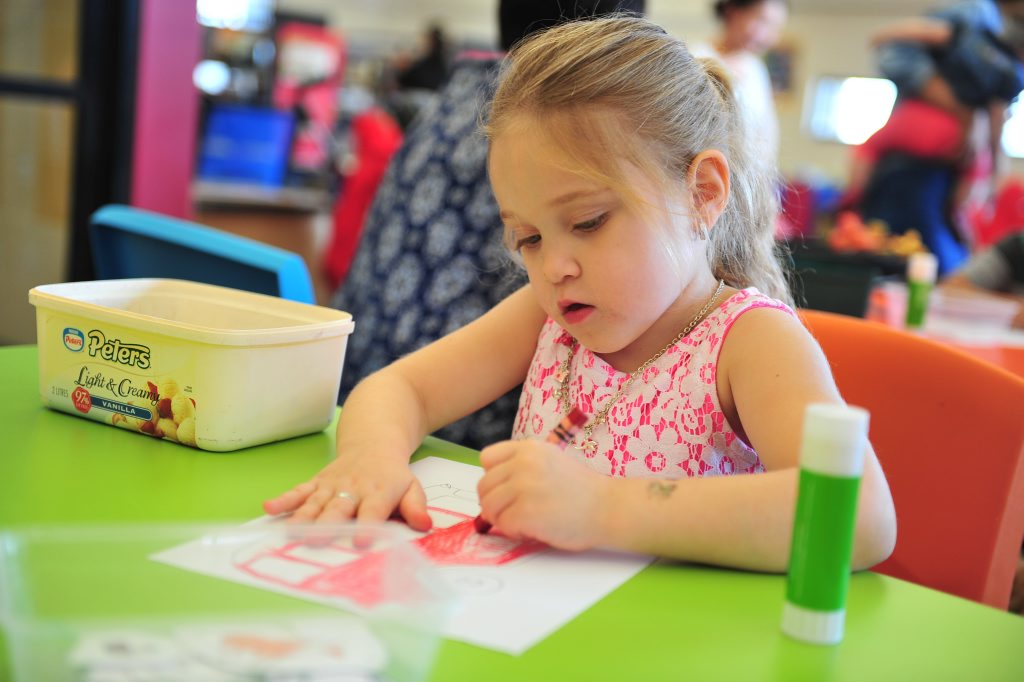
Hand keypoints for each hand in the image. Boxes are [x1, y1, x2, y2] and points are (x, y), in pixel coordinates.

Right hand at [262, 455, 432, 530]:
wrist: (374, 440)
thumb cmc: (393, 474)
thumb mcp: (412, 486)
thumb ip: (416, 507)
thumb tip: (425, 525)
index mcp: (379, 491)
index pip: (373, 510)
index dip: (367, 526)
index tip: (359, 543)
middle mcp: (353, 488)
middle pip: (339, 508)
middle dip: (327, 525)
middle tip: (315, 542)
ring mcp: (332, 485)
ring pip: (316, 502)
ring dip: (302, 518)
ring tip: (290, 533)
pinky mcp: (317, 482)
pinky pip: (299, 491)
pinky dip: (284, 499)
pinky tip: (269, 508)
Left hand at [477, 440, 609, 550]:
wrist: (608, 507)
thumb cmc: (581, 490)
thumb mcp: (550, 461)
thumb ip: (521, 466)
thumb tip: (491, 490)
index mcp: (529, 448)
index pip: (487, 459)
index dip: (493, 477)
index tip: (508, 489)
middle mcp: (524, 463)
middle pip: (484, 486)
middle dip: (494, 503)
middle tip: (512, 512)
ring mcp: (524, 487)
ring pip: (489, 507)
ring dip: (501, 519)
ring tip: (522, 522)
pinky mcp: (527, 512)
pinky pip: (502, 525)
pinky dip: (513, 531)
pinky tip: (532, 529)